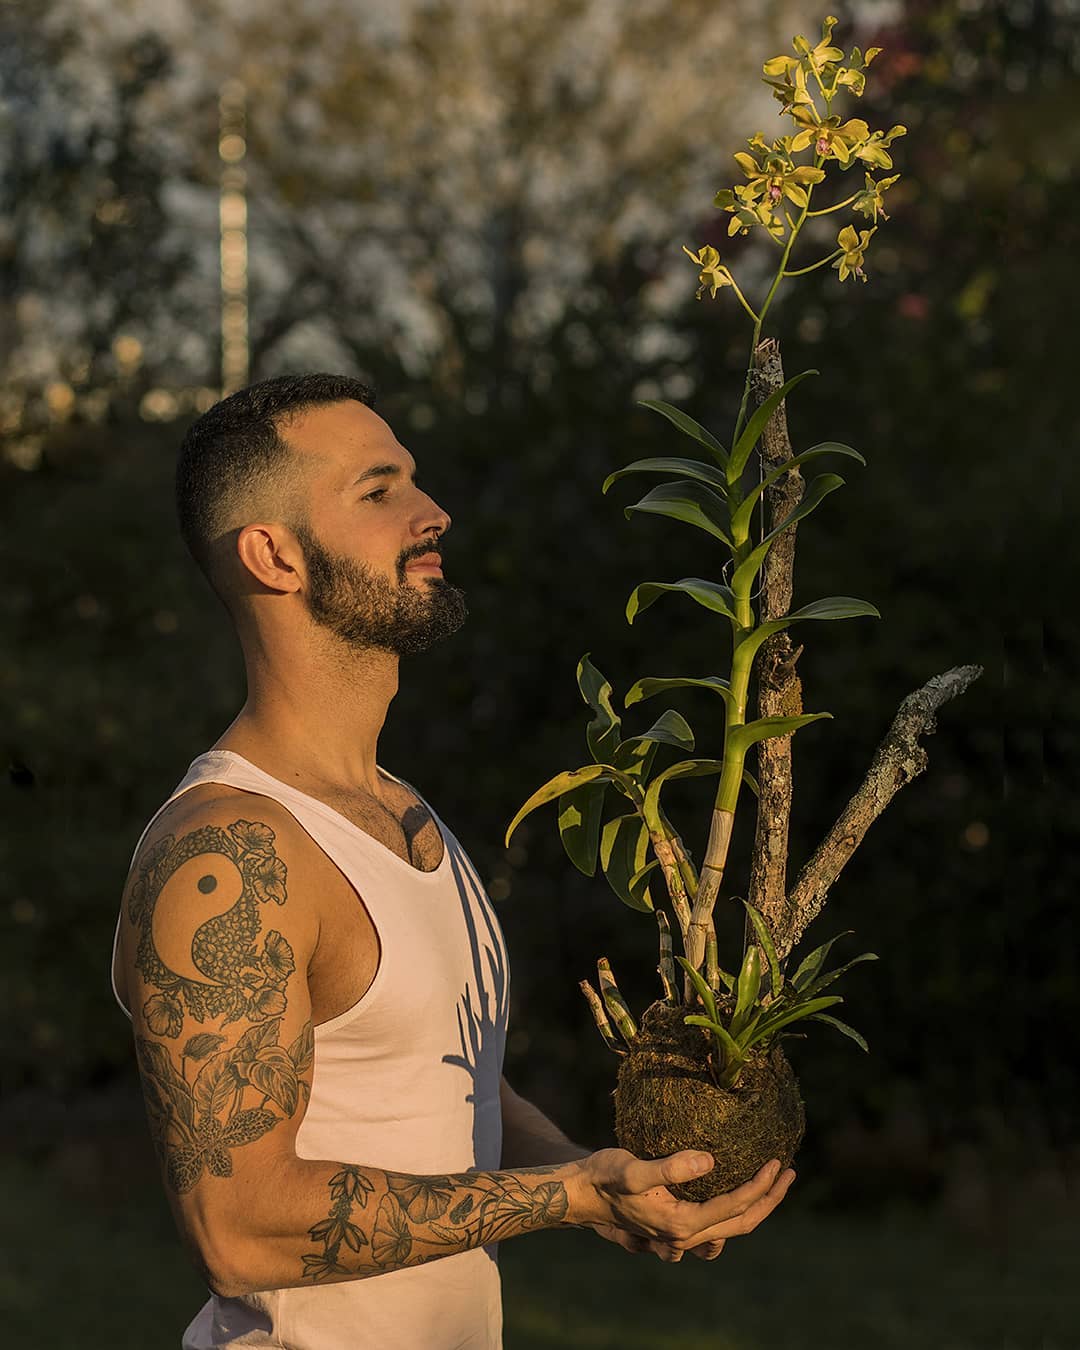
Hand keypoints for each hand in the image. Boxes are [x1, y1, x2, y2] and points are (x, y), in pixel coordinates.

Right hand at [565, 1148, 794, 1259]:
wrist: (579, 1194)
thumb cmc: (603, 1177)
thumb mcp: (633, 1168)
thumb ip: (671, 1167)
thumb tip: (710, 1160)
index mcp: (680, 1224)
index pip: (734, 1206)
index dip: (760, 1185)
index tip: (776, 1161)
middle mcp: (683, 1236)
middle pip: (741, 1223)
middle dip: (769, 1198)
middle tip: (789, 1172)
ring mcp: (680, 1235)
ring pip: (731, 1226)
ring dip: (756, 1206)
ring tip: (772, 1181)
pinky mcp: (675, 1225)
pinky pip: (716, 1222)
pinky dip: (734, 1208)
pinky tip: (738, 1186)